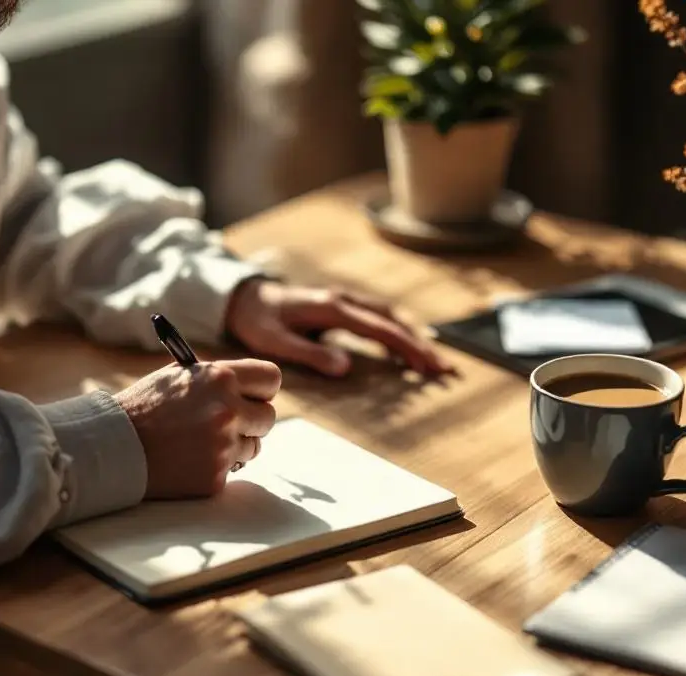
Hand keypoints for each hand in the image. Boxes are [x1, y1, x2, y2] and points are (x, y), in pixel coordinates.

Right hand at [115, 359, 281, 498]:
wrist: (113, 448)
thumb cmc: (143, 408)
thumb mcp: (178, 377)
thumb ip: (216, 380)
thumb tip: (249, 388)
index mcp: (220, 378)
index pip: (271, 378)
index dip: (263, 389)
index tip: (254, 396)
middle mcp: (228, 410)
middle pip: (268, 417)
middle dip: (252, 421)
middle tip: (230, 423)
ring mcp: (223, 446)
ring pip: (253, 447)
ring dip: (235, 446)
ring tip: (199, 442)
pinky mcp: (215, 476)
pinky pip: (230, 470)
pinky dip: (214, 467)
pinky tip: (187, 460)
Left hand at [225, 278, 453, 377]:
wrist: (242, 297)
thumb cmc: (256, 321)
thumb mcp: (275, 342)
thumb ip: (310, 354)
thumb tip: (345, 367)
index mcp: (333, 308)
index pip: (380, 329)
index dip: (408, 347)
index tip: (428, 366)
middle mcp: (343, 300)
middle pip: (392, 320)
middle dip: (419, 344)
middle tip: (443, 369)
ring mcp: (343, 300)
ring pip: (388, 316)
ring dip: (411, 336)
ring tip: (431, 360)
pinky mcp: (340, 306)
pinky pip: (377, 316)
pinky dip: (397, 329)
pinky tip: (405, 345)